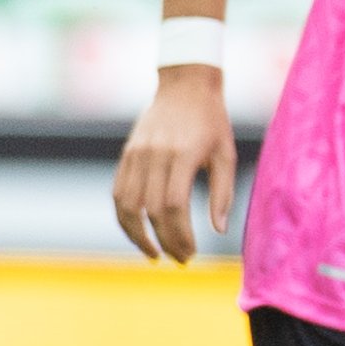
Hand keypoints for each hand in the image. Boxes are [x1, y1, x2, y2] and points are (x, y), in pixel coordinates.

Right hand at [113, 67, 235, 262]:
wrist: (186, 86)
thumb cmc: (213, 122)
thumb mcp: (226, 154)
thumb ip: (223, 193)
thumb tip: (219, 230)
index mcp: (181, 155)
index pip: (174, 206)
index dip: (180, 235)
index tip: (191, 253)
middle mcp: (153, 155)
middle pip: (151, 210)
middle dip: (164, 240)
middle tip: (180, 259)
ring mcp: (135, 154)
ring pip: (126, 204)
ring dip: (136, 235)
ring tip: (154, 253)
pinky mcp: (126, 154)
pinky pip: (118, 192)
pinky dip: (125, 216)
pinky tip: (139, 231)